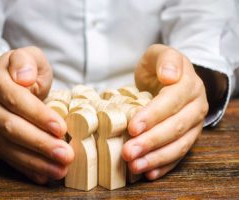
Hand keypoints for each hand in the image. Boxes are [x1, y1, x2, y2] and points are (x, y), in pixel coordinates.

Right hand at [0, 47, 73, 183]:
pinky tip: (43, 176)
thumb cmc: (24, 71)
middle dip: (40, 143)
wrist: (5, 83)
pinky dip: (26, 168)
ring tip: (59, 169)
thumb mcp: (28, 56)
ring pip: (9, 147)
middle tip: (65, 154)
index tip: (61, 128)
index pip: (17, 100)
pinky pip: (8, 158)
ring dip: (36, 161)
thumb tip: (24, 77)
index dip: (38, 115)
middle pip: (12, 128)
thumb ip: (26, 61)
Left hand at [122, 44, 208, 179]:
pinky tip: (149, 173)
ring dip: (156, 158)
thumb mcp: (159, 54)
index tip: (133, 127)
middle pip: (175, 127)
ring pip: (179, 145)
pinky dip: (164, 165)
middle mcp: (195, 106)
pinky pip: (179, 154)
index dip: (153, 115)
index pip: (171, 101)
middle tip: (128, 152)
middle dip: (151, 141)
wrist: (171, 77)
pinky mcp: (188, 137)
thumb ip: (165, 59)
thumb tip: (169, 75)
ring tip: (135, 166)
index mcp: (188, 84)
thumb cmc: (160, 67)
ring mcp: (194, 124)